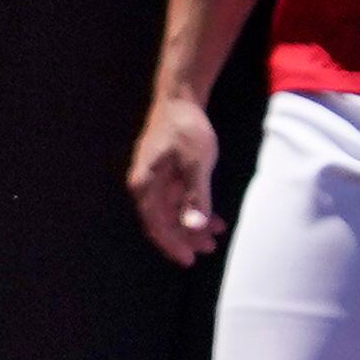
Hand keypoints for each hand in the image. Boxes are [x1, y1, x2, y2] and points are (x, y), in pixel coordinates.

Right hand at [126, 91, 221, 263]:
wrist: (180, 99)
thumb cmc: (186, 130)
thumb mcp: (196, 165)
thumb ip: (196, 198)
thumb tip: (194, 227)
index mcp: (145, 184)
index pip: (155, 224)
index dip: (172, 244)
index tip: (188, 260)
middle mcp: (145, 185)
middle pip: (162, 221)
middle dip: (185, 237)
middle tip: (207, 250)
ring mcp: (154, 179)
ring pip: (171, 211)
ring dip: (192, 225)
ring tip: (214, 237)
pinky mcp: (164, 172)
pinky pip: (177, 198)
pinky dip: (193, 209)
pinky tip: (213, 217)